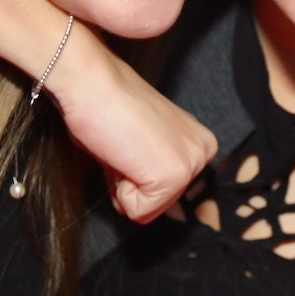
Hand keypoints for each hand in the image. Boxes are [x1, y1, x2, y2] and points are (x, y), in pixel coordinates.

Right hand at [42, 32, 217, 222]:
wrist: (92, 84)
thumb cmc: (105, 107)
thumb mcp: (139, 145)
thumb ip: (148, 168)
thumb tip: (138, 203)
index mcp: (198, 143)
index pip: (165, 192)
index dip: (135, 174)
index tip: (128, 142)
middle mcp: (202, 153)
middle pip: (159, 204)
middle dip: (130, 183)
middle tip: (122, 145)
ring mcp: (191, 165)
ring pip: (148, 210)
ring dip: (124, 186)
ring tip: (121, 148)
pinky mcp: (173, 176)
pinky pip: (137, 211)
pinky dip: (119, 191)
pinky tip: (120, 155)